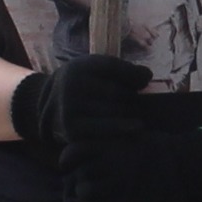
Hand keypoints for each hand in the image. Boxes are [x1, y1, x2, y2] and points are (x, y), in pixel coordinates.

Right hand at [10, 52, 149, 154]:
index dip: (134, 74)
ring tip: (135, 118)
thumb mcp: (98, 70)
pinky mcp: (73, 132)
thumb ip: (123, 70)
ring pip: (116, 113)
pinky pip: (108, 132)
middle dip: (133, 99)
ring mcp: (70, 111)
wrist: (54, 108)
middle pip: (118, 93)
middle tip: (137, 104)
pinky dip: (124, 131)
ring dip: (131, 116)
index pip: (114, 68)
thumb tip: (147, 76)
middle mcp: (71, 87)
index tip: (145, 80)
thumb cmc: (85, 85)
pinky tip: (134, 131)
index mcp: (78, 68)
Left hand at [65, 119, 201, 201]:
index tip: (68, 166)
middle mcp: (111, 162)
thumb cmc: (158, 148)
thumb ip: (107, 142)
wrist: (182, 165)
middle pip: (77, 173)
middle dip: (73, 182)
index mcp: (110, 143)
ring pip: (83, 191)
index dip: (66, 160)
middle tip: (77, 187)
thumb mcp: (129, 134)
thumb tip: (86, 151)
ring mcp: (118, 183)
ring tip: (81, 200)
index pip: (74, 151)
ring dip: (79, 197)